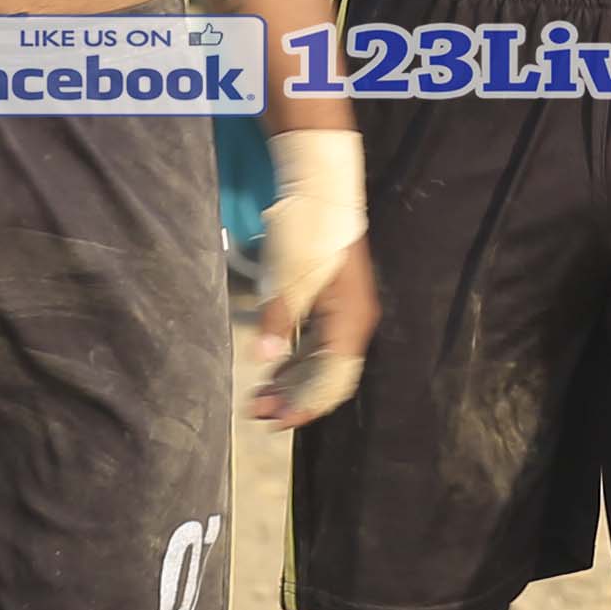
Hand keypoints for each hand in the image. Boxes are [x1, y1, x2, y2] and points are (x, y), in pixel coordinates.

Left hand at [254, 236, 374, 426]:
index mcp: (351, 320)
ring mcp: (343, 312)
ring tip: (258, 398)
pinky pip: (314, 344)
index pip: (332, 379)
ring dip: (290, 381)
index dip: (306, 404)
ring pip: (319, 361)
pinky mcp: (329, 302)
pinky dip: (293, 361)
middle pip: (327, 375)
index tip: (277, 422)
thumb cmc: (308, 230)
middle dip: (294, 397)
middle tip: (256, 413)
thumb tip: (264, 358)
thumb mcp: (291, 276)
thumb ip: (279, 320)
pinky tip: (271, 372)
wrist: (319, 187)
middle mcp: (353, 321)